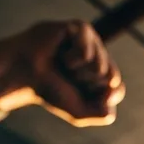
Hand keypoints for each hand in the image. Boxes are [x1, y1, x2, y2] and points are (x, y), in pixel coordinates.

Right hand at [0, 21, 123, 126]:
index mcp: (102, 75)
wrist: (25, 75)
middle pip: (112, 78)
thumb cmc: (51, 92)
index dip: (98, 98)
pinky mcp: (81, 29)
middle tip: (69, 77)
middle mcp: (100, 55)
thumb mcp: (81, 114)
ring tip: (63, 65)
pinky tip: (60, 53)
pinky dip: (71, 60)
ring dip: (78, 73)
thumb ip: (105, 114)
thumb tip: (114, 92)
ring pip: (101, 67)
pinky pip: (87, 54)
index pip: (118, 90)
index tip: (79, 92)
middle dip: (88, 85)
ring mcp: (92, 41)